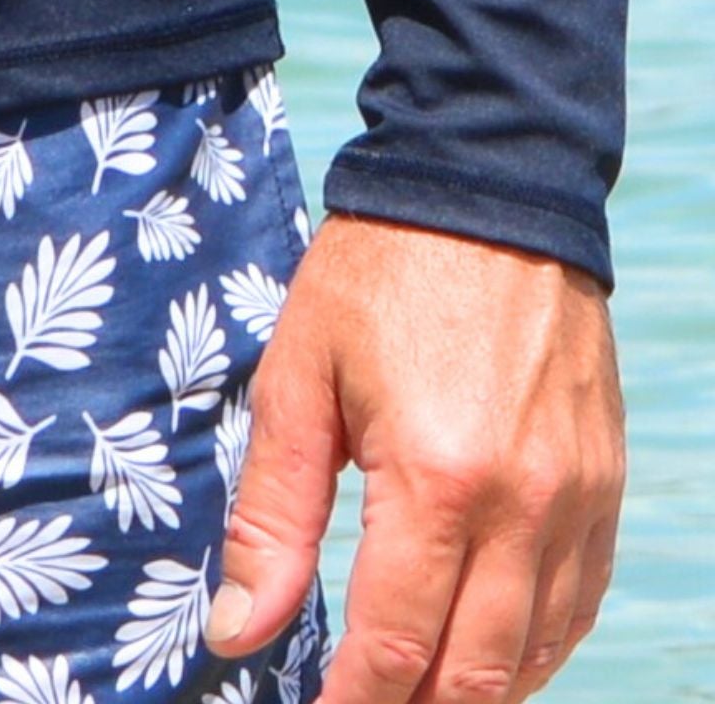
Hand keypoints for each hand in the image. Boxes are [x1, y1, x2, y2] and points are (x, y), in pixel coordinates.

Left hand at [208, 210, 623, 703]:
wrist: (487, 189)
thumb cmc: (378, 275)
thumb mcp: (298, 378)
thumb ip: (272, 515)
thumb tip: (240, 630)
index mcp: (436, 479)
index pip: (396, 646)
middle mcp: (523, 505)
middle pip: (474, 676)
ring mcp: (576, 500)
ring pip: (534, 654)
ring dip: (473, 692)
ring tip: (411, 690)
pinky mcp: (604, 485)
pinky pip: (578, 605)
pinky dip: (533, 648)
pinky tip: (485, 652)